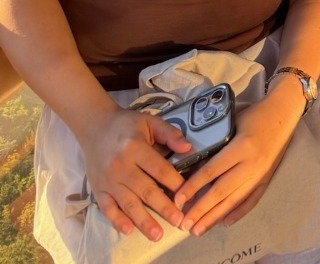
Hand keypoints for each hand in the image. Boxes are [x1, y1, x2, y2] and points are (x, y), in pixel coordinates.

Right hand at [79, 105, 191, 240]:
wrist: (94, 126)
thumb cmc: (126, 124)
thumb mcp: (150, 121)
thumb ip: (170, 134)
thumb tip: (188, 149)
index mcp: (135, 147)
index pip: (159, 169)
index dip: (174, 183)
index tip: (187, 196)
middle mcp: (121, 166)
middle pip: (145, 190)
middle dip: (164, 207)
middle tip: (179, 222)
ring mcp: (108, 180)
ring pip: (128, 203)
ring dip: (143, 221)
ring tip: (158, 234)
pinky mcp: (98, 189)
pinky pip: (107, 208)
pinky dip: (117, 220)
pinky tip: (129, 230)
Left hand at [173, 93, 297, 234]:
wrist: (284, 114)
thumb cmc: (255, 115)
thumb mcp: (232, 122)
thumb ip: (216, 142)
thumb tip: (193, 161)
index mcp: (240, 147)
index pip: (212, 171)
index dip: (193, 187)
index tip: (178, 200)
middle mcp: (251, 164)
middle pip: (221, 191)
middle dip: (201, 210)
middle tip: (184, 225)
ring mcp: (260, 175)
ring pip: (234, 200)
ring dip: (215, 217)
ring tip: (198, 230)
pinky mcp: (267, 179)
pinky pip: (252, 200)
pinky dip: (239, 213)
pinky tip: (225, 223)